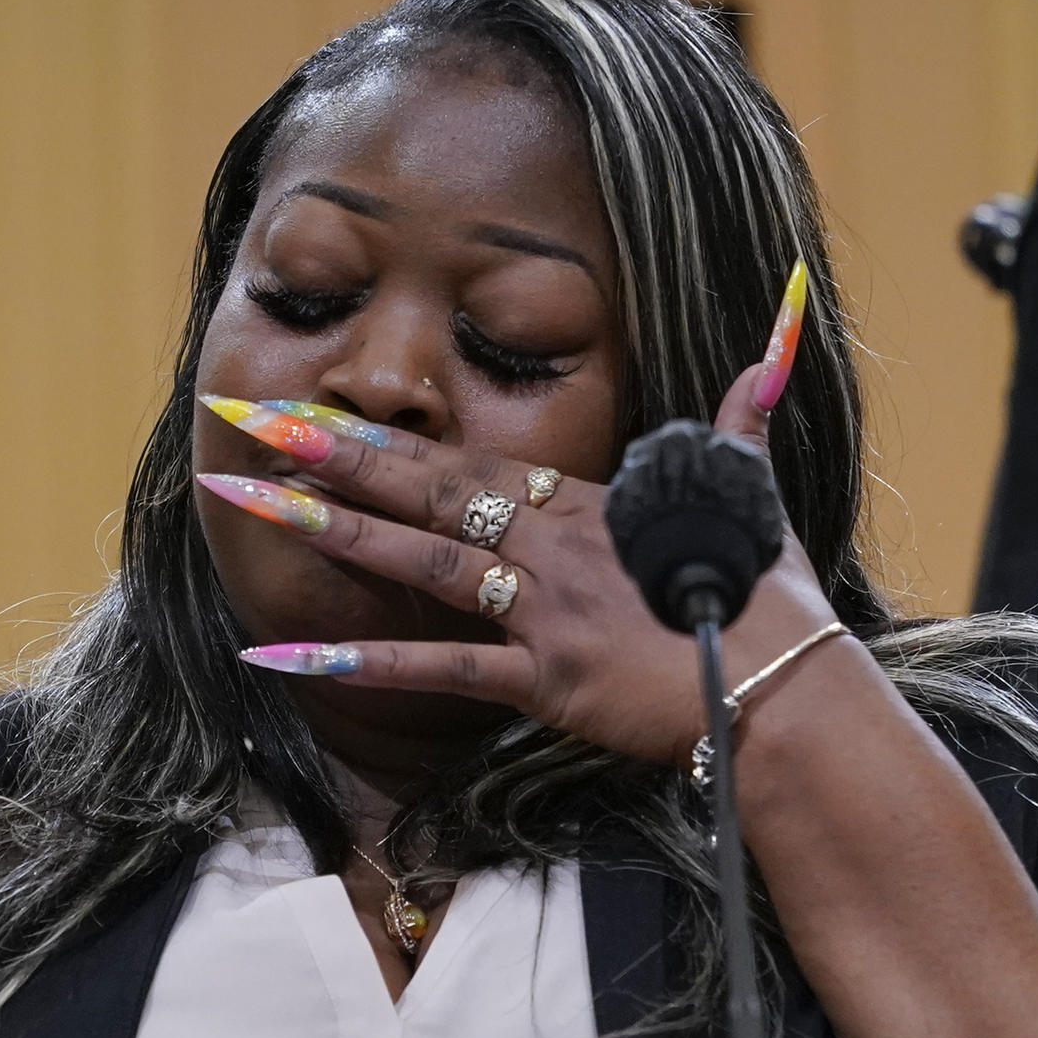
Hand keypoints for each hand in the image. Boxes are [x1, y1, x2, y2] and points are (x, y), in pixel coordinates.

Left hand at [200, 360, 837, 766]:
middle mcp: (559, 543)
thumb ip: (741, 422)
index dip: (395, 434)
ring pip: (421, 557)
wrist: (790, 687)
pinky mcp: (549, 678)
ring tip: (248, 498)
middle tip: (249, 417)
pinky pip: (441, 666)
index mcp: (595, 502)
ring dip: (329, 526)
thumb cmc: (776, 598)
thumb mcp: (753, 492)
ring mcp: (548, 608)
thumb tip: (772, 349)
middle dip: (333, 449)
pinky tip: (284, 651)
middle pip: (429, 487)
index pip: (475, 459)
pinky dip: (360, 659)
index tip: (324, 407)